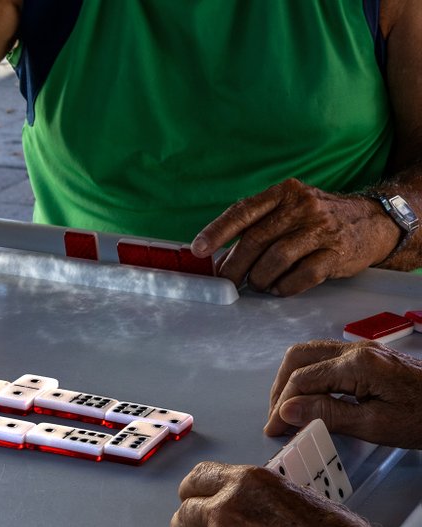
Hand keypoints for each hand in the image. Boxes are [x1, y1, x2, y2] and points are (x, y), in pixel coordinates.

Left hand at [190, 179, 398, 295]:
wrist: (373, 222)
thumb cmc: (318, 218)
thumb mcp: (290, 208)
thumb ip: (258, 226)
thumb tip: (220, 258)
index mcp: (284, 193)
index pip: (243, 211)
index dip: (217, 231)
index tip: (198, 250)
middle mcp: (303, 207)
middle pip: (256, 240)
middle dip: (235, 265)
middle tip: (227, 282)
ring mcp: (322, 230)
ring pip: (275, 260)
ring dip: (259, 278)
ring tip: (257, 284)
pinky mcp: (336, 254)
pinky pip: (301, 277)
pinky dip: (283, 287)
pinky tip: (279, 288)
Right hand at [264, 339, 421, 447]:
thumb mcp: (375, 425)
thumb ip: (328, 414)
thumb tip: (287, 412)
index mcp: (357, 364)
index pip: (302, 380)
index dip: (281, 407)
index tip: (273, 431)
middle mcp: (355, 350)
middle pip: (298, 358)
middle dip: (280, 389)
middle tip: (277, 420)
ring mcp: (362, 351)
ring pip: (309, 355)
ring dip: (292, 381)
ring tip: (288, 411)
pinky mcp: (368, 359)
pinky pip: (326, 360)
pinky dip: (309, 377)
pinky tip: (311, 399)